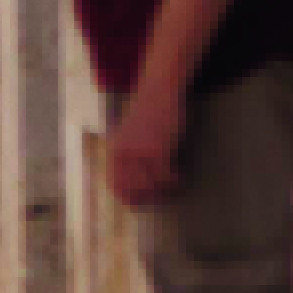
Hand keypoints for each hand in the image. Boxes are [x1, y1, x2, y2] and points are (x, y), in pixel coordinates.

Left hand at [103, 81, 190, 206]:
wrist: (159, 90)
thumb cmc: (147, 114)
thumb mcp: (129, 136)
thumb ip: (128, 158)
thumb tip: (132, 186)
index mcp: (113, 150)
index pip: (115, 186)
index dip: (129, 198)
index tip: (143, 202)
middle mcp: (123, 154)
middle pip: (133, 191)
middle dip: (148, 197)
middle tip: (161, 195)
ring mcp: (140, 153)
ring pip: (151, 187)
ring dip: (163, 190)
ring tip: (171, 183)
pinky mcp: (157, 150)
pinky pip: (165, 177)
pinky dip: (173, 180)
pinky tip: (178, 174)